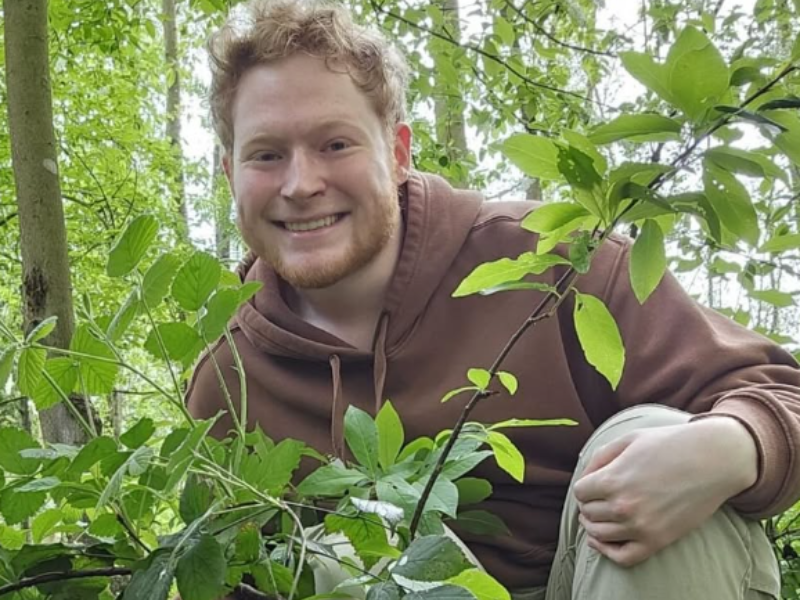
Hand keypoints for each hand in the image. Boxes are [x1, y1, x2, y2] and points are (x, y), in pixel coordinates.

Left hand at [572, 417, 756, 567]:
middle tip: (597, 498)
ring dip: (594, 526)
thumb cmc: (669, 444)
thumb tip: (584, 478)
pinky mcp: (658, 541)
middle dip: (589, 504)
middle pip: (588, 513)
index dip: (584, 486)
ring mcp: (641, 527)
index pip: (579, 492)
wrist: (713, 459)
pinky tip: (601, 541)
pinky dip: (607, 552)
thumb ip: (600, 457)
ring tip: (597, 517)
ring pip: (600, 535)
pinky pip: (623, 557)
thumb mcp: (628, 440)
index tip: (593, 483)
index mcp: (613, 479)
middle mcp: (623, 506)